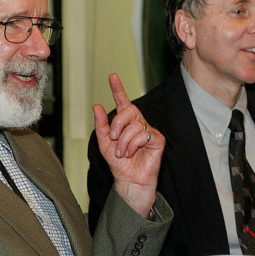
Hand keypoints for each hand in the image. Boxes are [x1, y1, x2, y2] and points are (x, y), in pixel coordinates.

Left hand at [93, 73, 164, 216]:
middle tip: (113, 139)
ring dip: (123, 141)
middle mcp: (138, 123)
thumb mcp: (104, 143)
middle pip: (128, 110)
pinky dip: (133, 144)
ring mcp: (148, 130)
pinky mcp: (157, 139)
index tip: (112, 76)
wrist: (128, 179)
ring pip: (134, 125)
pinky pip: (142, 134)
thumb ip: (101, 125)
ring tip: (123, 152)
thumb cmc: (118, 162)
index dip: (118, 88)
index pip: (123, 101)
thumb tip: (97, 106)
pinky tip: (133, 152)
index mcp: (125, 122)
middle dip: (117, 124)